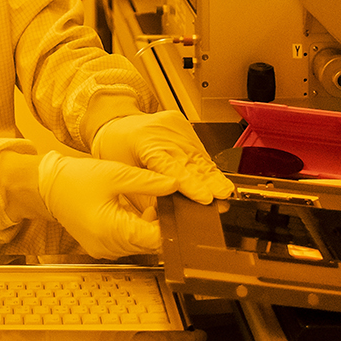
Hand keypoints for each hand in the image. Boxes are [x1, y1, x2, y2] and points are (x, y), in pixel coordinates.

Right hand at [36, 152, 174, 258]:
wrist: (47, 187)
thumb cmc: (76, 179)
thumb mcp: (115, 174)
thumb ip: (148, 181)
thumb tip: (175, 184)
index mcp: (112, 231)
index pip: (155, 239)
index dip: (170, 225)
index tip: (179, 209)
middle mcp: (109, 247)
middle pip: (149, 244)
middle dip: (161, 224)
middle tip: (167, 201)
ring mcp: (104, 250)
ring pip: (140, 244)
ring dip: (149, 227)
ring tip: (150, 202)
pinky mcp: (102, 247)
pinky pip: (127, 243)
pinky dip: (136, 229)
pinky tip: (134, 211)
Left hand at [91, 110, 235, 204]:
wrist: (116, 125)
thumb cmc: (118, 151)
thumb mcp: (127, 177)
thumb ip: (149, 196)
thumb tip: (170, 217)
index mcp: (143, 141)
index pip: (170, 166)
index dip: (190, 183)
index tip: (205, 197)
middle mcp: (160, 129)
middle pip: (189, 160)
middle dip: (208, 181)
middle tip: (223, 198)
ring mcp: (172, 124)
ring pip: (196, 154)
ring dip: (211, 174)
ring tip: (224, 192)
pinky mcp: (181, 123)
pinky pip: (196, 147)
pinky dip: (206, 164)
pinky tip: (215, 177)